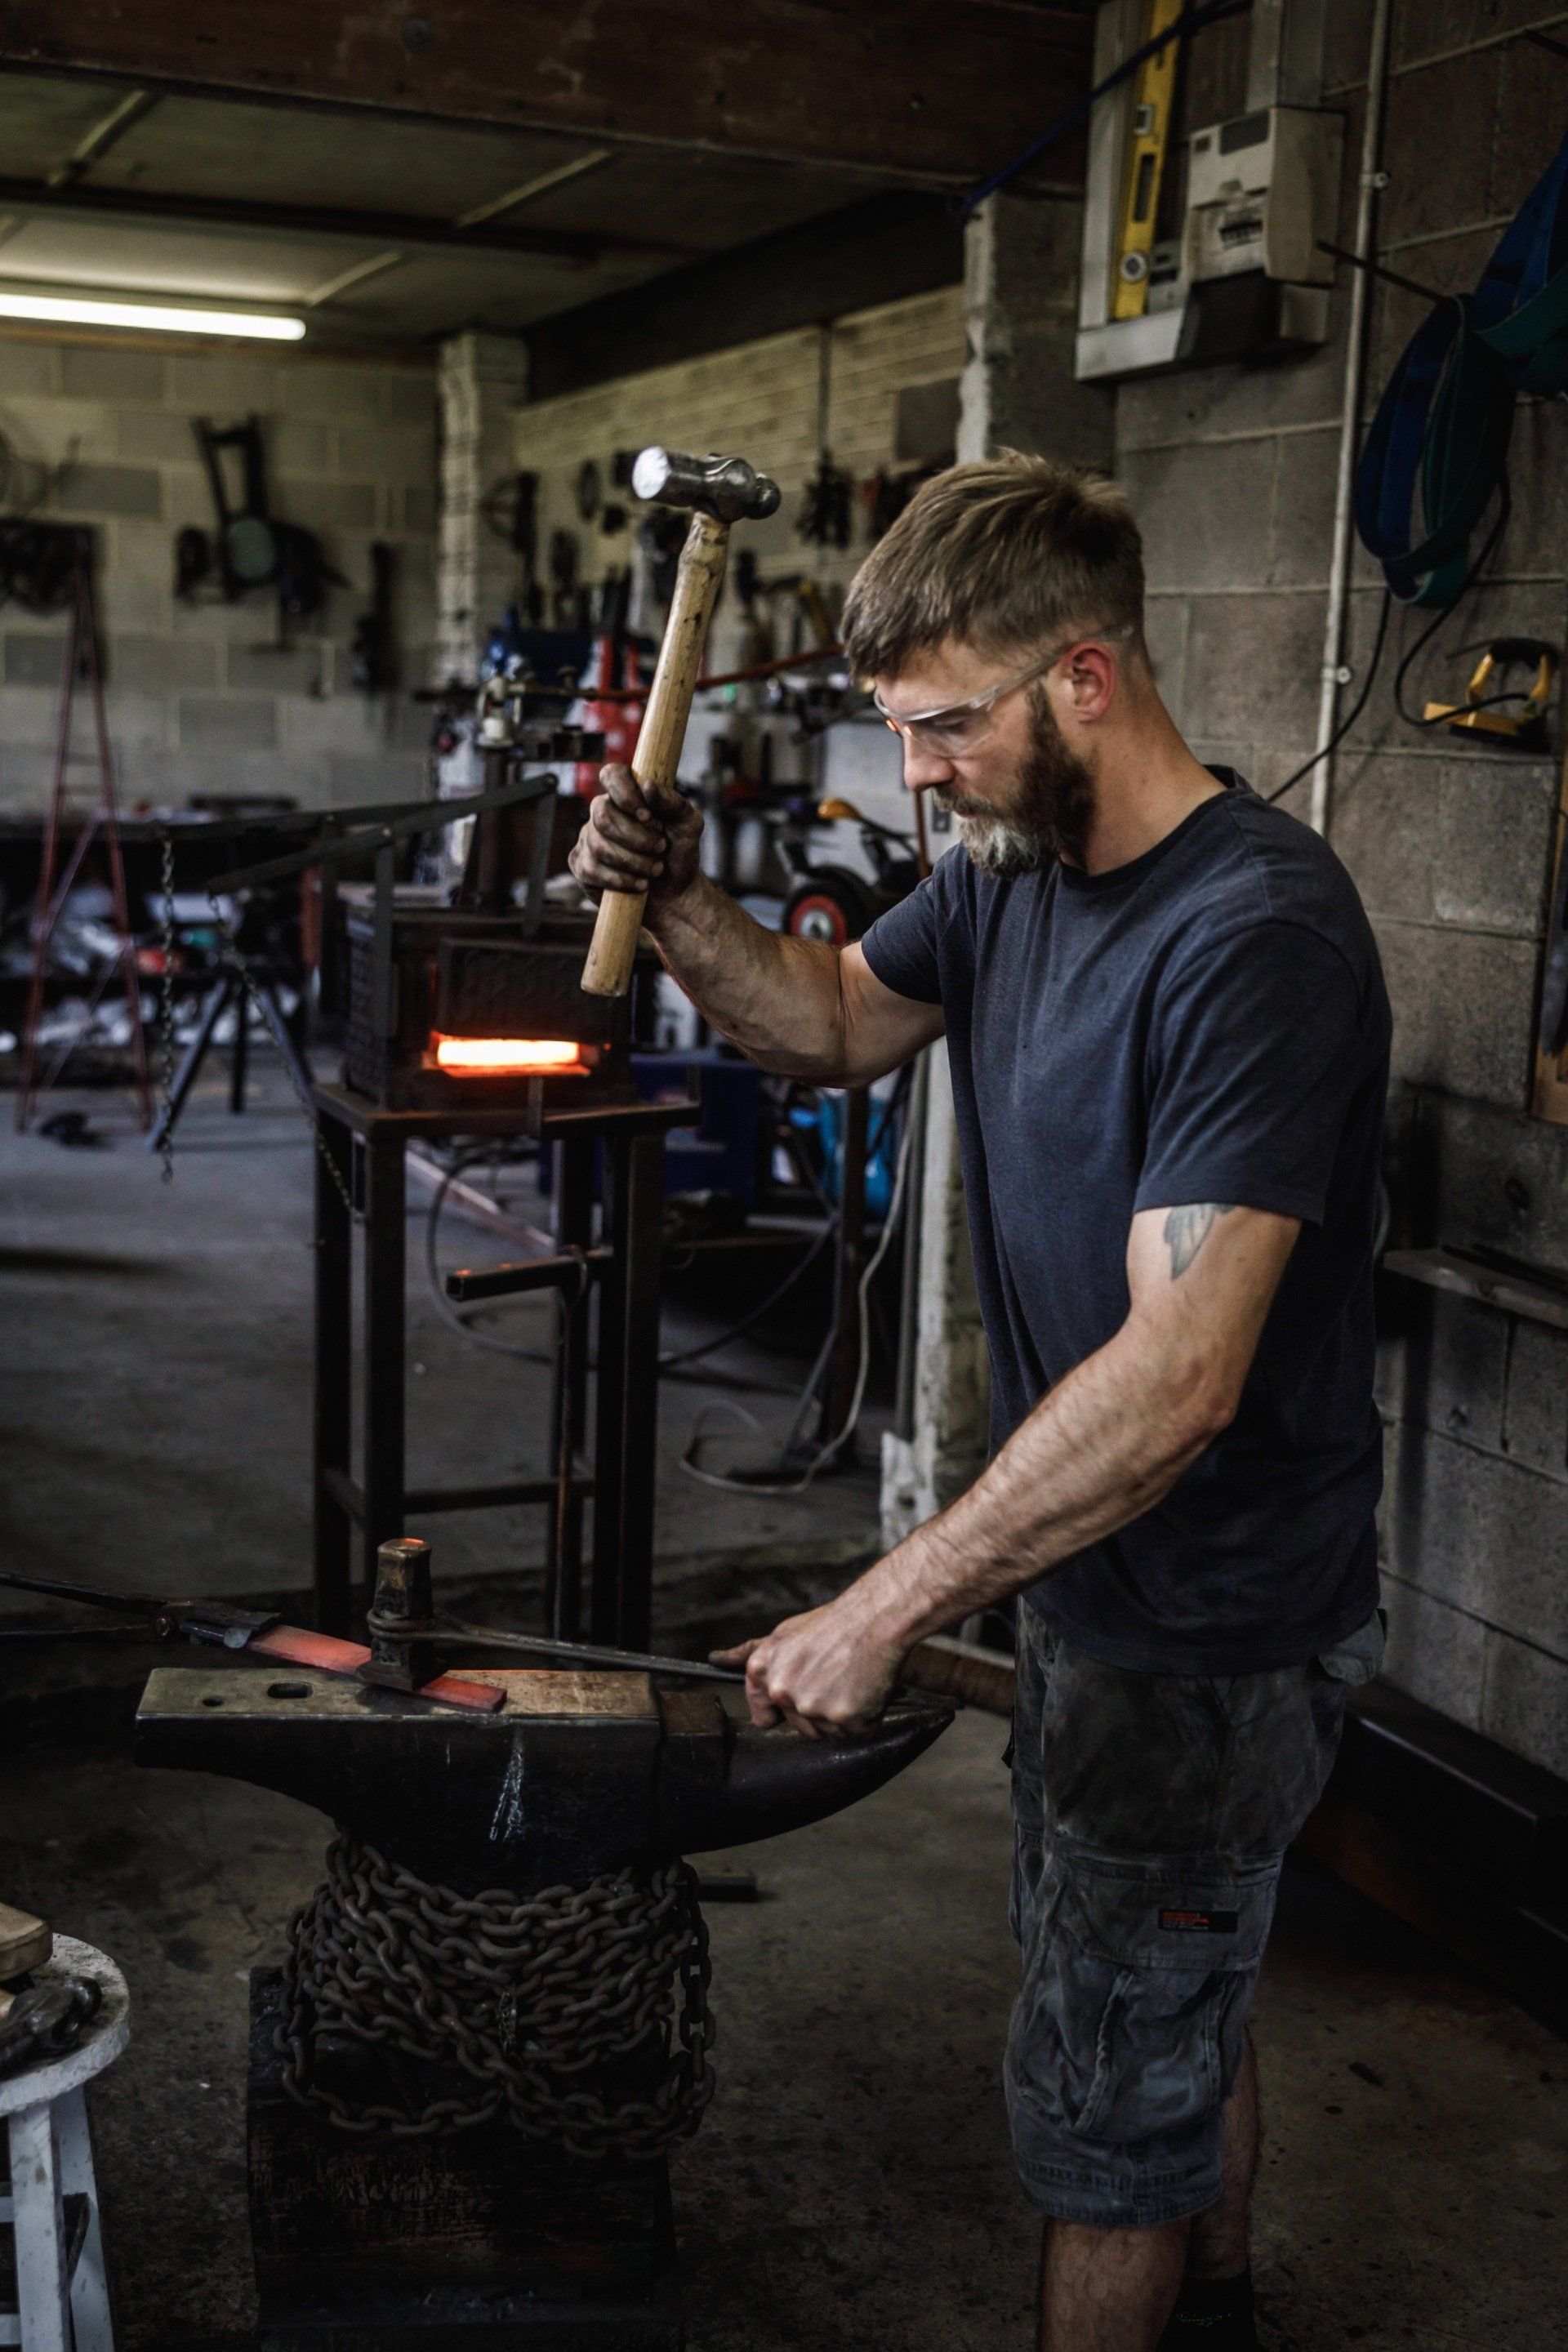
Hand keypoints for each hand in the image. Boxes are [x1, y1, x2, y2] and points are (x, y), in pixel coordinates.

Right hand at [568, 764, 703, 913]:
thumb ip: (673, 802)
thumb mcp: (689, 825)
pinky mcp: (582, 866)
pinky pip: (591, 869)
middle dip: (636, 838)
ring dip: (633, 862)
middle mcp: (603, 812)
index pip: (612, 775)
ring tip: (655, 869)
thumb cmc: (679, 853)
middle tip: (660, 849)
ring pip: (598, 845)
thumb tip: (648, 784)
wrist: (674, 893)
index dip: (625, 793)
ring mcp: (588, 839)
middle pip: (603, 816)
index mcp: (627, 795)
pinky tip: (639, 884)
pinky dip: (620, 880)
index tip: (647, 816)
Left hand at [711, 1598, 905, 1738]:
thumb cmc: (830, 1625)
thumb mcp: (782, 1635)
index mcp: (763, 1674)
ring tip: (849, 1681)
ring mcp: (813, 1708)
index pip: (763, 1718)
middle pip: (799, 1727)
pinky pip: (853, 1733)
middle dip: (815, 1711)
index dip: (782, 1710)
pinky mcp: (844, 1720)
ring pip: (825, 1732)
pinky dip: (863, 1717)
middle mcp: (783, 1693)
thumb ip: (749, 1653)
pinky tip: (864, 1689)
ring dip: (838, 1716)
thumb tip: (716, 1660)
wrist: (874, 1620)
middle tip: (834, 1679)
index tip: (799, 1697)